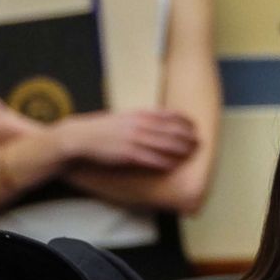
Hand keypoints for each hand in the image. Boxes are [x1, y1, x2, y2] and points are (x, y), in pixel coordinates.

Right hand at [54, 109, 197, 170]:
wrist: (80, 137)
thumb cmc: (103, 129)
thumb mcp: (125, 118)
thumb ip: (143, 119)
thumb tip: (160, 123)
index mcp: (138, 114)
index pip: (168, 115)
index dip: (184, 121)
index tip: (195, 126)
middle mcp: (138, 125)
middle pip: (170, 130)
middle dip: (187, 136)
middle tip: (199, 142)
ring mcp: (133, 139)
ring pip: (164, 144)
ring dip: (180, 149)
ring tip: (192, 153)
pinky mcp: (127, 154)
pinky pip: (151, 159)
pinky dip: (164, 162)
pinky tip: (174, 165)